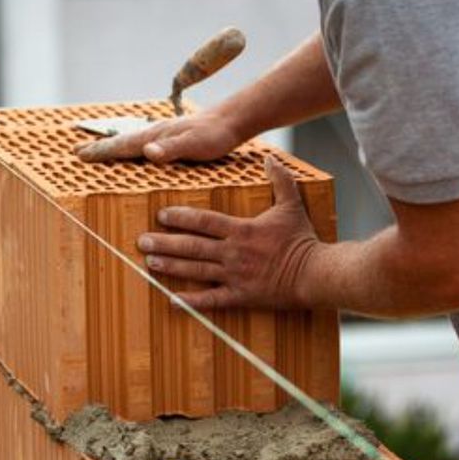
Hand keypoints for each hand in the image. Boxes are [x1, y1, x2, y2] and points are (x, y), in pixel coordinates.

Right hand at [73, 109, 242, 163]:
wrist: (232, 120)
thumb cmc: (215, 135)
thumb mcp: (196, 145)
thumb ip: (172, 149)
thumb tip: (147, 151)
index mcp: (156, 136)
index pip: (123, 145)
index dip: (101, 151)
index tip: (80, 155)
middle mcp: (155, 133)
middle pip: (121, 141)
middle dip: (100, 148)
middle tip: (77, 152)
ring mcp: (162, 135)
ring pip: (131, 142)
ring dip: (113, 147)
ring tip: (97, 151)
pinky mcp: (171, 139)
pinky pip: (143, 145)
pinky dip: (130, 148)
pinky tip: (133, 153)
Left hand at [137, 155, 321, 309]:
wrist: (316, 274)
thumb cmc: (303, 240)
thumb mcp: (292, 205)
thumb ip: (279, 180)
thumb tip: (270, 157)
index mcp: (242, 230)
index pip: (205, 222)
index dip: (181, 218)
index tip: (161, 215)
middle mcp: (234, 253)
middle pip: (193, 246)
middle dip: (165, 242)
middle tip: (142, 241)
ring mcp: (235, 276)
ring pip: (196, 271)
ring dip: (171, 266)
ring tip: (149, 263)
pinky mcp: (241, 297)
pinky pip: (213, 301)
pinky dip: (192, 302)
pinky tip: (172, 300)